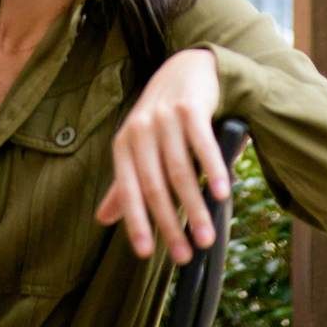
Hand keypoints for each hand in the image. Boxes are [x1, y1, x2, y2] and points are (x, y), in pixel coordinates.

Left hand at [96, 49, 227, 263]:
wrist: (185, 70)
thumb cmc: (161, 119)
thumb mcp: (138, 147)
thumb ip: (125, 183)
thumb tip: (102, 219)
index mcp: (124, 145)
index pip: (128, 191)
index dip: (136, 223)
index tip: (146, 254)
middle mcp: (139, 130)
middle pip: (155, 186)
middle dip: (170, 225)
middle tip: (186, 255)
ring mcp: (164, 117)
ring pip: (180, 171)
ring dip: (195, 208)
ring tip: (207, 237)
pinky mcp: (189, 108)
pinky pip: (202, 145)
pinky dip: (213, 171)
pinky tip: (223, 195)